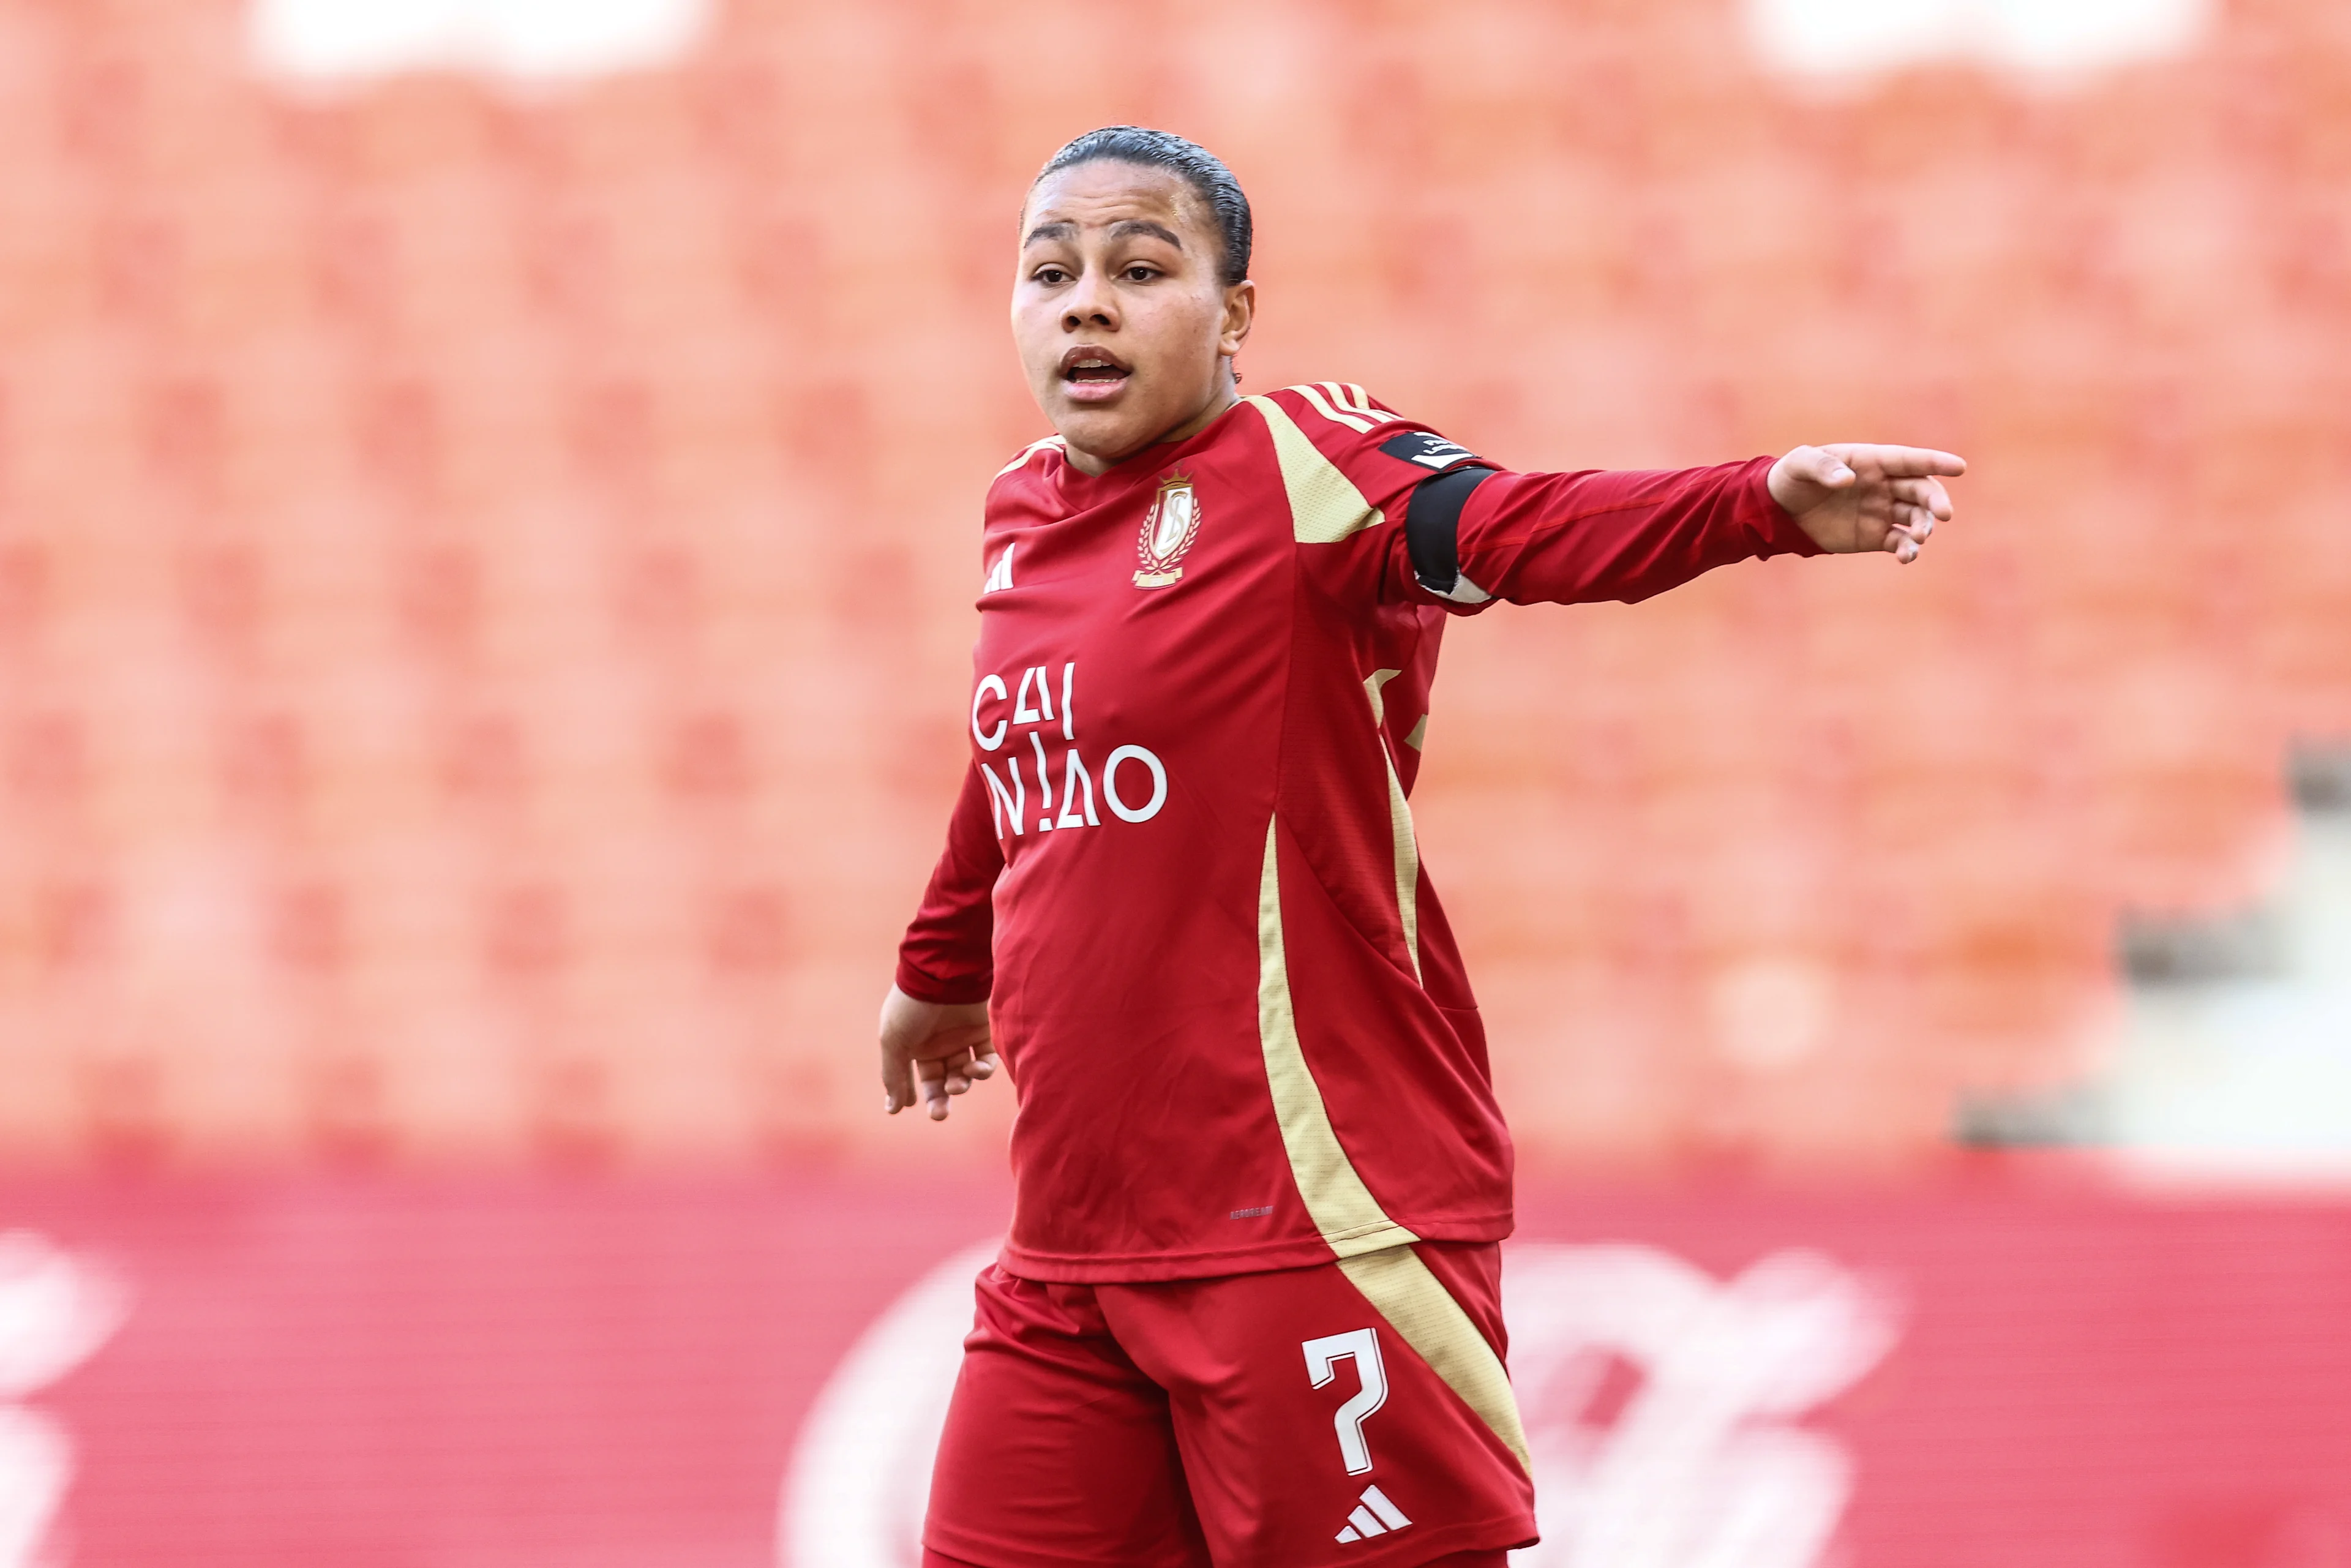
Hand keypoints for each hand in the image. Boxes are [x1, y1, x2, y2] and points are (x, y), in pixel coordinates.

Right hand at [879, 985, 995, 1120]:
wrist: (940, 973)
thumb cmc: (911, 1006)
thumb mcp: (893, 1042)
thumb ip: (893, 1075)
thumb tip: (893, 1110)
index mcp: (916, 1045)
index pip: (921, 1079)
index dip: (921, 1095)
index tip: (916, 1106)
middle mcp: (940, 1043)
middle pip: (944, 1081)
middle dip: (941, 1099)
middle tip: (939, 1114)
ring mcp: (962, 1037)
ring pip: (965, 1072)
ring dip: (962, 1084)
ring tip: (957, 1084)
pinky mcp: (983, 1030)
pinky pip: (987, 1058)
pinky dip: (984, 1069)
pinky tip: (976, 1069)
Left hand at [1768, 444, 1964, 563]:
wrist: (1780, 510)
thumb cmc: (1792, 477)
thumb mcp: (1800, 464)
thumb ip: (1822, 467)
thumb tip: (1847, 480)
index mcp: (1872, 461)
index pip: (1910, 460)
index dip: (1935, 462)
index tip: (1959, 467)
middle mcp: (1884, 485)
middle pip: (1920, 490)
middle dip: (1935, 500)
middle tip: (1944, 514)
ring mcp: (1882, 510)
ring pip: (1916, 517)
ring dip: (1924, 526)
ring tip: (1919, 538)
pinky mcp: (1875, 536)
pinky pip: (1900, 542)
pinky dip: (1908, 549)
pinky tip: (1907, 556)